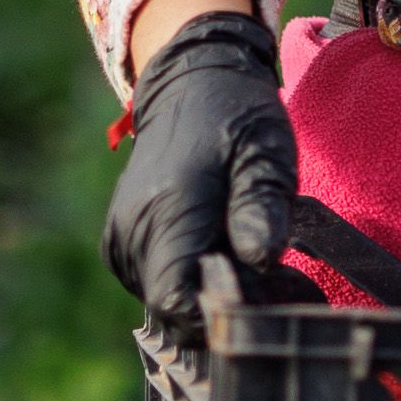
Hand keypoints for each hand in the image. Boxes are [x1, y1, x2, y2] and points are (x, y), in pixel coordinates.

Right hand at [100, 8, 297, 341]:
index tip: (269, 294)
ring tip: (255, 253)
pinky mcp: (119, 243)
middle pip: (175, 308)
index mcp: (168, 209)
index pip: (177, 300)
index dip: (223, 313)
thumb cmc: (237, 119)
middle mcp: (133, 230)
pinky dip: (192, 279)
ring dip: (212, 293)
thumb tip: (258, 261)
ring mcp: (120, 238)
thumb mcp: (268, 153)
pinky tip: (224, 249)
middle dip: (228, 305)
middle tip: (281, 276)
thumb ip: (261, 206)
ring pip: (166, 301)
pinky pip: (157, 283)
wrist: (189, 86)